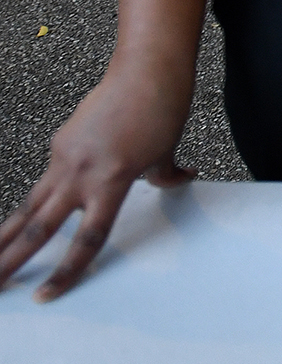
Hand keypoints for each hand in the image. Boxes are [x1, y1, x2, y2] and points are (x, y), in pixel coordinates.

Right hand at [0, 61, 196, 300]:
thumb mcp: (166, 151)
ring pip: (31, 204)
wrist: (146, 70)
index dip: (67, 270)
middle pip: (39, 226)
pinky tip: (28, 214)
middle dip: (11, 259)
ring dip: (8, 233)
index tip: (46, 293)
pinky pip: (47, 179)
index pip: (87, 237)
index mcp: (111, 180)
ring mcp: (65, 156)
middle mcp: (81, 172)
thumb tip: (181, 178)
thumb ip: (165, 175)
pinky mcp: (60, 143)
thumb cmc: (162, 109)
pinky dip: (38, 199)